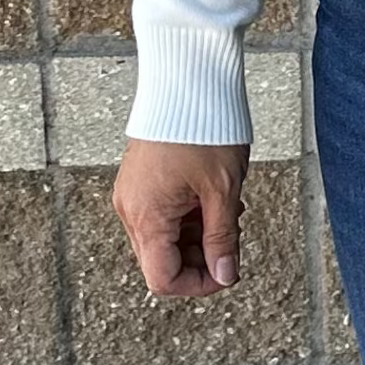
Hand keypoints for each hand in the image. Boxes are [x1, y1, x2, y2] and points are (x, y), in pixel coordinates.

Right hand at [112, 139, 249, 297]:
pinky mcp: (140, 180)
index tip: (228, 270)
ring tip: (228, 209)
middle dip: (201, 257)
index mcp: (147, 216)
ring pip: (164, 238)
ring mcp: (133, 194)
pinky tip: (213, 197)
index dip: (199, 283)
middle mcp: (131, 209)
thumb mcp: (223, 190)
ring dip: (198, 235)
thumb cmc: (205, 129)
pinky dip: (188, 216)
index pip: (164, 278)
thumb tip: (225, 275)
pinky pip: (161, 214)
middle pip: (162, 260)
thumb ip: (222, 238)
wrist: (187, 81)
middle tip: (233, 233)